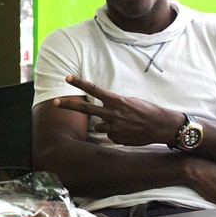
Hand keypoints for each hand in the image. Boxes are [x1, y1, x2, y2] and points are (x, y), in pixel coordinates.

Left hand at [54, 75, 177, 145]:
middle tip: (54, 102)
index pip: (94, 90)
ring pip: (99, 126)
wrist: (161, 126)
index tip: (67, 77)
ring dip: (106, 125)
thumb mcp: (129, 101)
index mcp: (116, 101)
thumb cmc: (146, 110)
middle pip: (85, 109)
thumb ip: (112, 105)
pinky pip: (110, 135)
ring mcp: (113, 127)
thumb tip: (99, 115)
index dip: (80, 83)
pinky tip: (128, 131)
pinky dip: (116, 133)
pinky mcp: (117, 139)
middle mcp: (112, 114)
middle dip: (68, 105)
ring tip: (124, 123)